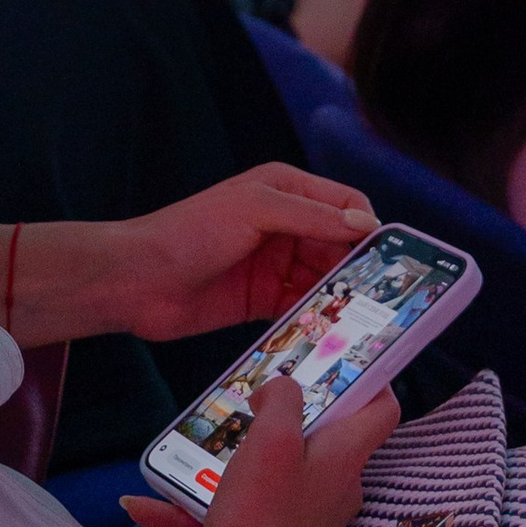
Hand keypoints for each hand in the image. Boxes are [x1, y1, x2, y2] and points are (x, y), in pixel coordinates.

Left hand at [118, 166, 376, 343]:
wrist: (135, 280)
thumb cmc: (188, 232)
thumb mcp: (253, 210)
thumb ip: (309, 216)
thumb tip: (364, 223)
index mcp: (285, 189)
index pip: (344, 203)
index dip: (368, 227)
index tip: (390, 258)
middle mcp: (285, 225)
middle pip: (339, 246)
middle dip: (359, 269)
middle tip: (385, 299)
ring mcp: (274, 265)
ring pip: (323, 281)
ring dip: (340, 298)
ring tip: (364, 323)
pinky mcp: (262, 301)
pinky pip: (301, 309)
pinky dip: (317, 320)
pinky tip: (331, 336)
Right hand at [123, 375, 399, 526]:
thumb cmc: (265, 516)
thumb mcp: (272, 440)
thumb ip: (283, 400)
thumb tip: (284, 390)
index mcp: (344, 458)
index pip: (382, 409)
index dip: (370, 378)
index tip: (339, 358)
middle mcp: (334, 491)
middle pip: (322, 441)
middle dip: (286, 419)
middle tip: (253, 398)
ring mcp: (305, 525)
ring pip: (271, 479)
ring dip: (231, 464)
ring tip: (193, 448)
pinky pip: (237, 517)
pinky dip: (196, 510)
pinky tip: (144, 505)